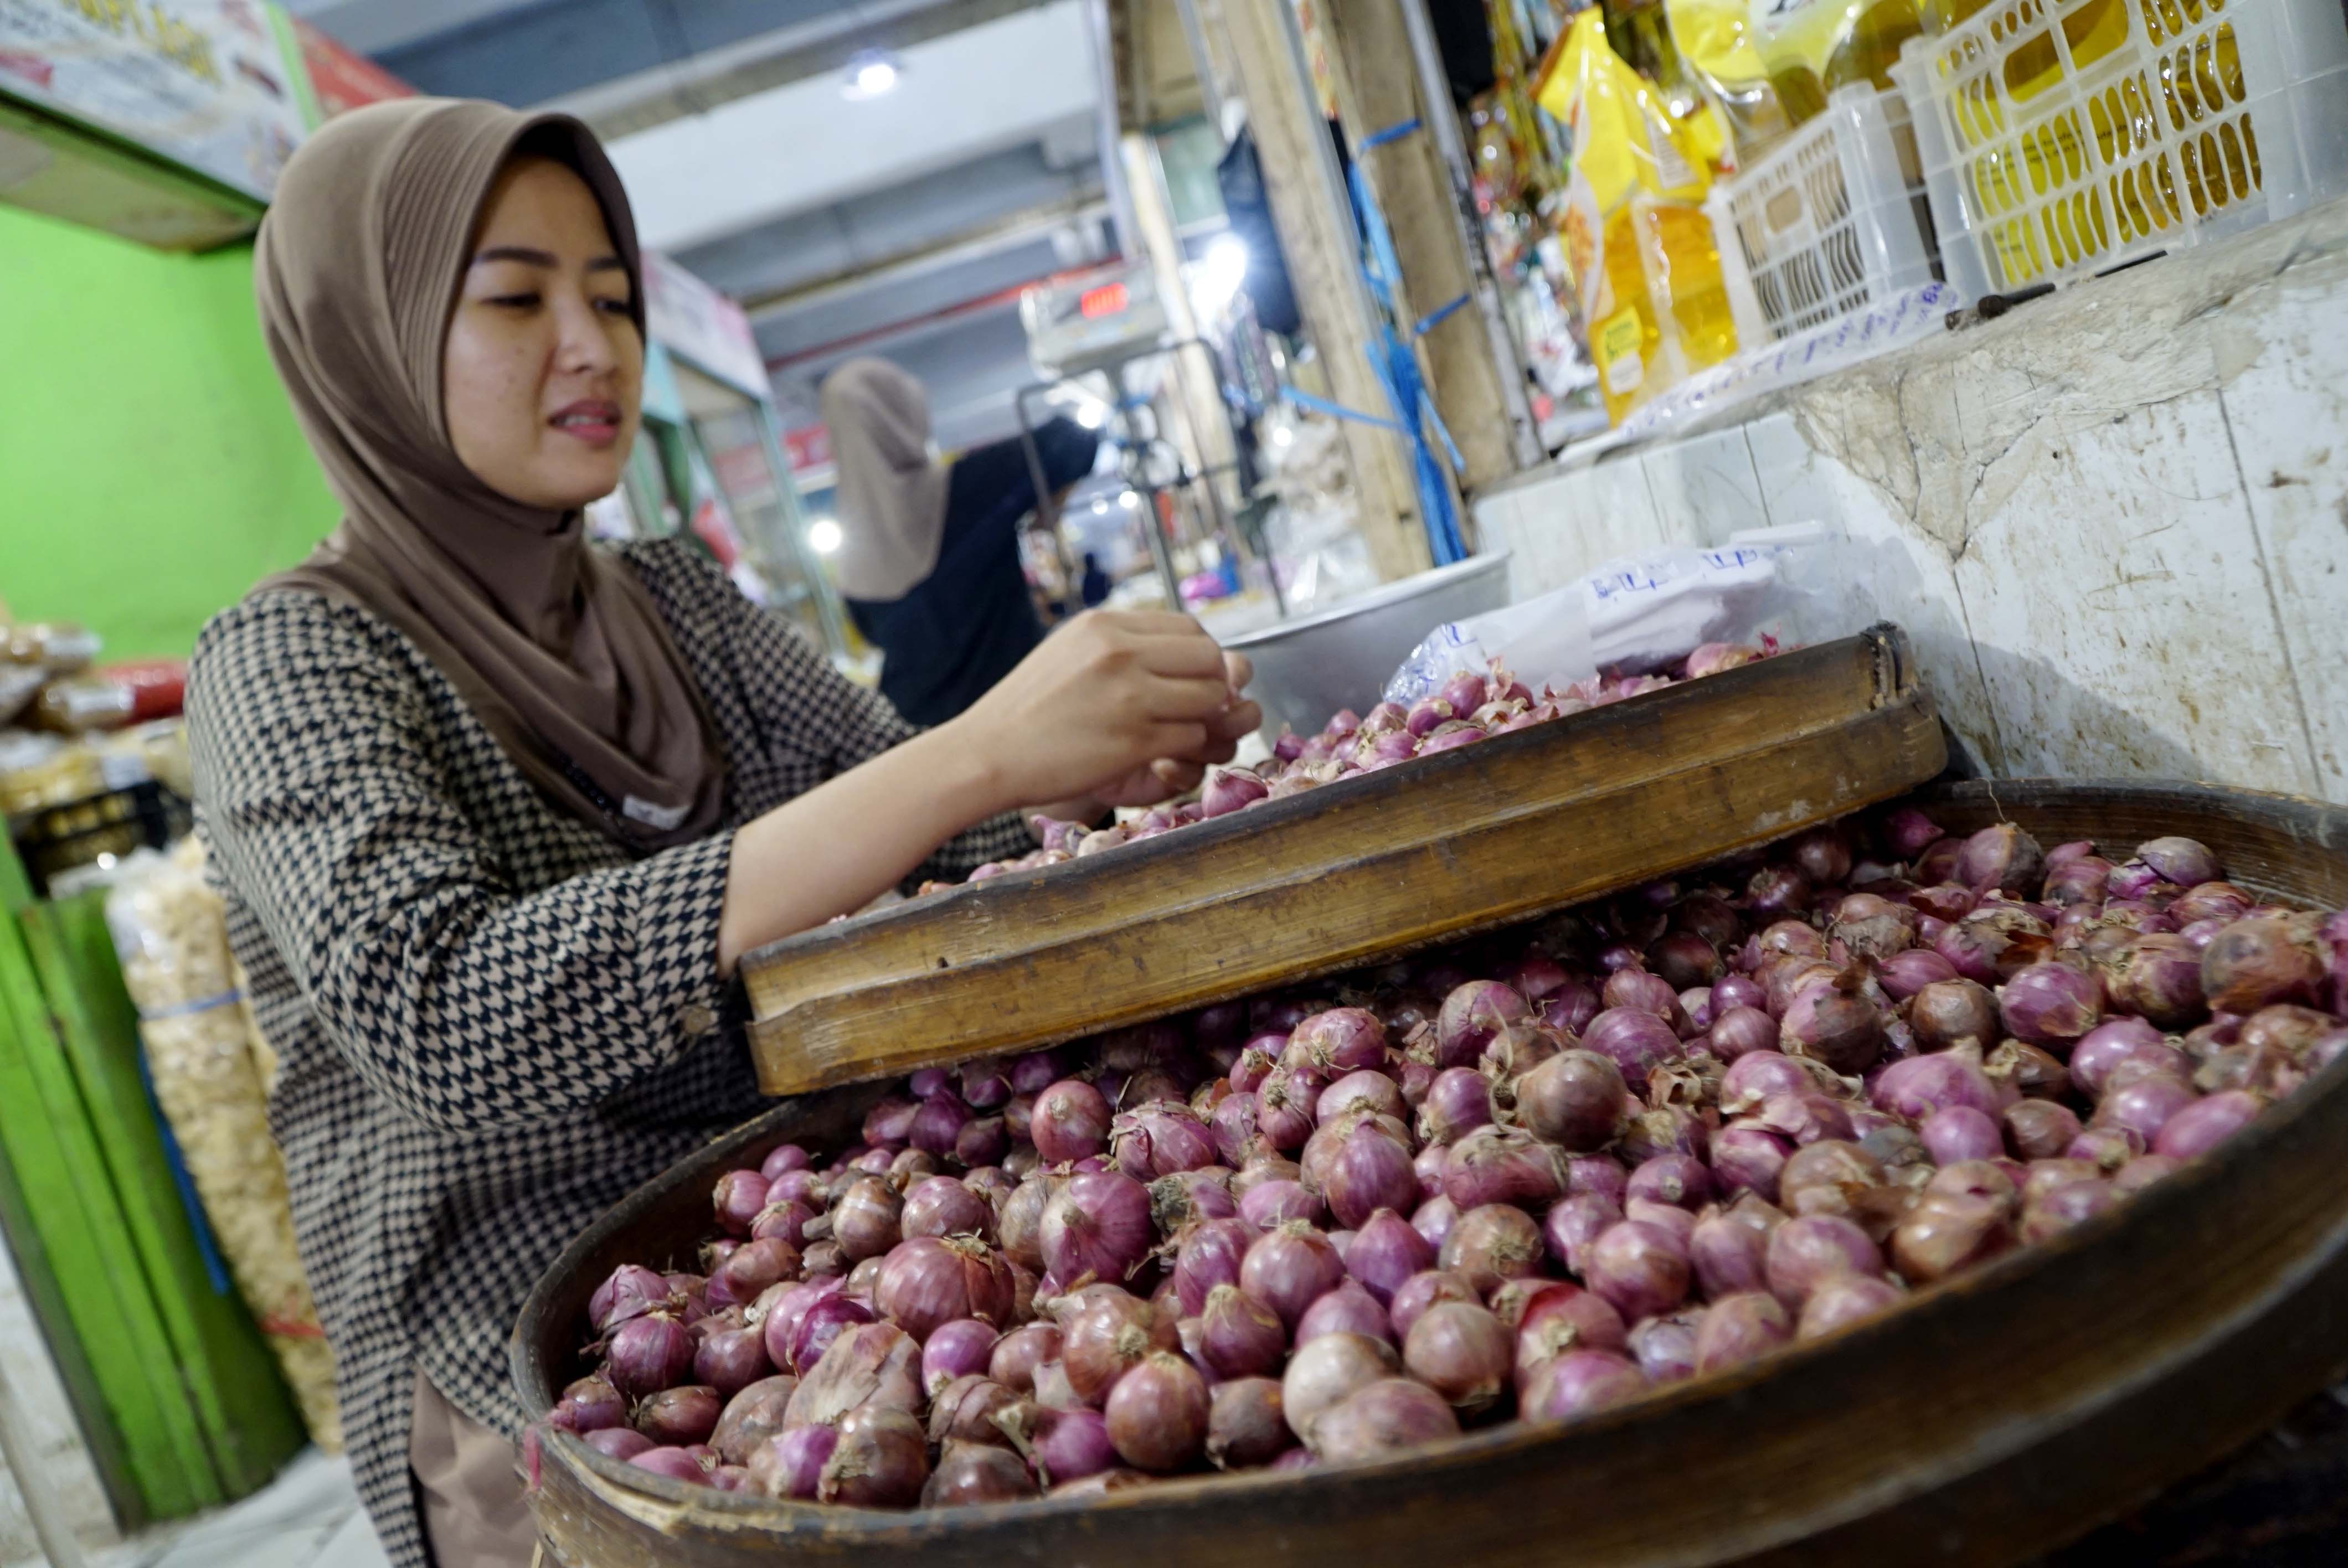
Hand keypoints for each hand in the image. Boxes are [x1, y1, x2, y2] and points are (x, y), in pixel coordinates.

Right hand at [949, 614, 1259, 814]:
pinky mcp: (1134, 741)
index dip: (1198, 656)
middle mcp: (1120, 652)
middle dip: (1210, 683)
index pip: (1189, 628)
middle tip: (1191, 706)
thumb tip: (1175, 649)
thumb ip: (1119, 643)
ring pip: (1209, 698)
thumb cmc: (1027, 709)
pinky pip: (1192, 737)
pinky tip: (1157, 751)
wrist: (988, 754)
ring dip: (1201, 718)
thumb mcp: (1069, 650)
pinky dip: (1184, 746)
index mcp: (1104, 625)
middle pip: (1209, 658)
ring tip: (1172, 729)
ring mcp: (1129, 697)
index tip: (1185, 678)